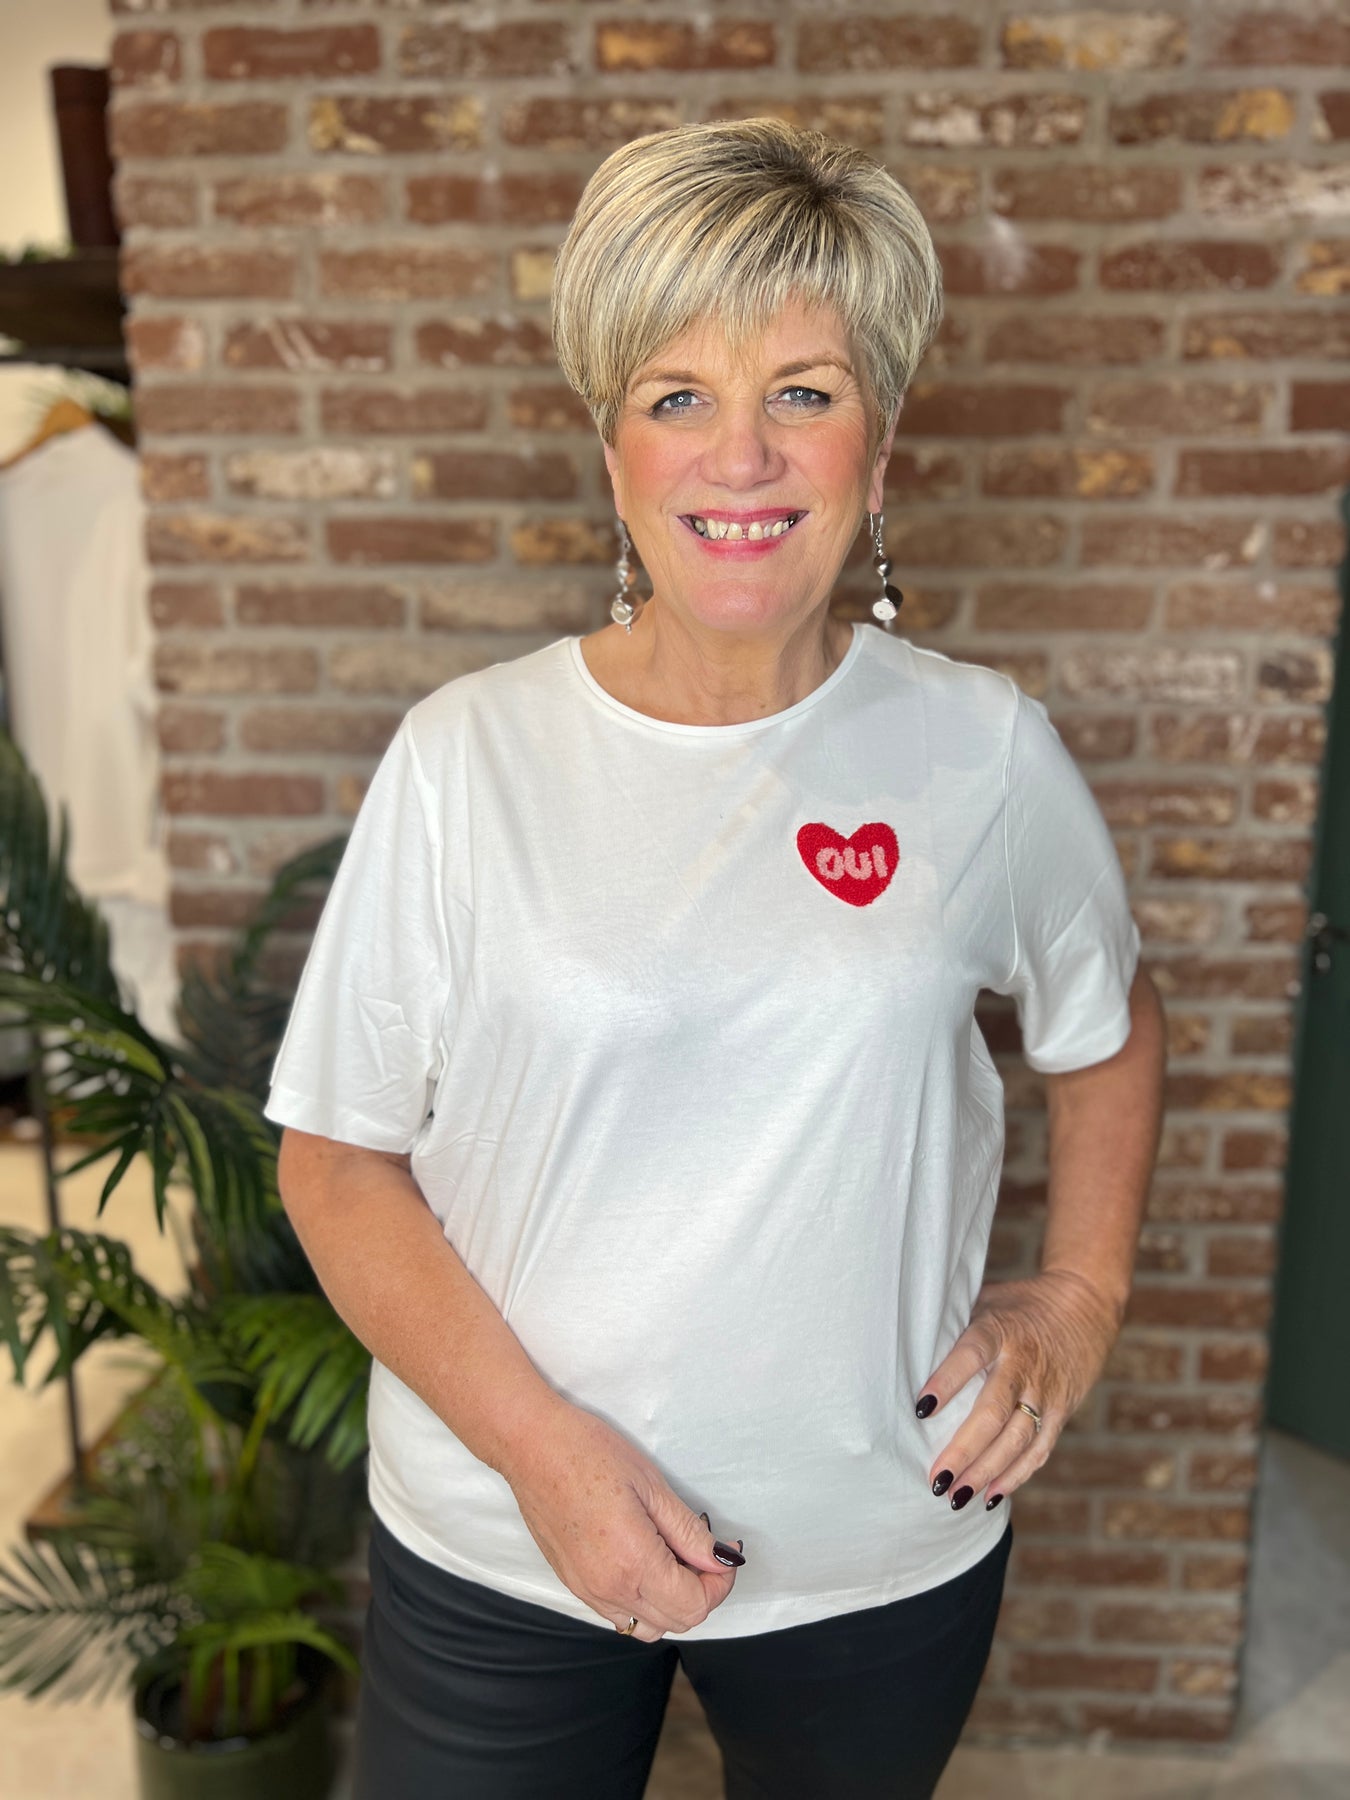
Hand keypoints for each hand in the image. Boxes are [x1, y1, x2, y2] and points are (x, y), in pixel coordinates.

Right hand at [501, 1399, 742, 1642]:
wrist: (531, 1446)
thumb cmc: (588, 1453)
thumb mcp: (651, 1484)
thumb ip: (688, 1531)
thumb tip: (719, 1558)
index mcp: (632, 1563)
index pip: (694, 1605)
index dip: (720, 1582)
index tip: (725, 1550)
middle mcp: (608, 1589)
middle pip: (675, 1623)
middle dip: (702, 1592)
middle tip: (705, 1551)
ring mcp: (586, 1591)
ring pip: (646, 1628)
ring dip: (672, 1603)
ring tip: (675, 1558)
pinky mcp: (573, 1584)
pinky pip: (618, 1616)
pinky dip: (643, 1602)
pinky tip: (645, 1563)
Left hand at [914, 1269, 1123, 1510]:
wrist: (1082, 1307)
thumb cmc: (1017, 1306)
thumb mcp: (985, 1300)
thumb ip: (955, 1324)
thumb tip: (902, 1346)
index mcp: (999, 1330)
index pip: (971, 1356)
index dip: (947, 1382)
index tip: (921, 1409)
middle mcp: (1022, 1364)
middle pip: (994, 1411)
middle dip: (965, 1449)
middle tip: (936, 1478)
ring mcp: (1044, 1391)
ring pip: (1017, 1439)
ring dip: (986, 1471)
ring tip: (956, 1497)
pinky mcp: (1061, 1411)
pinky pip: (1039, 1449)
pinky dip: (1016, 1475)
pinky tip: (990, 1495)